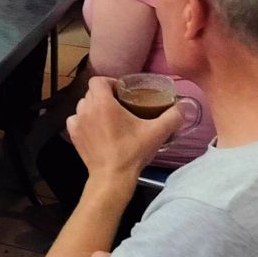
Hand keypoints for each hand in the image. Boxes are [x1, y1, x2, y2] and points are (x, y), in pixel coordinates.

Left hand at [67, 77, 187, 182]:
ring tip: (109, 117)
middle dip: (105, 95)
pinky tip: (96, 128)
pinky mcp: (73, 135)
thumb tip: (184, 105)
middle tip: (121, 105)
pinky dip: (84, 121)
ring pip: (83, 106)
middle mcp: (86, 109)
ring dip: (94, 107)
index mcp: (103, 103)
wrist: (112, 176)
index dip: (110, 82)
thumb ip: (173, 116)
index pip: (98, 80)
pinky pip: (76, 120)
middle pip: (92, 93)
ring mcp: (77, 122)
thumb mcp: (157, 132)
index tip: (122, 91)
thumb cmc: (132, 151)